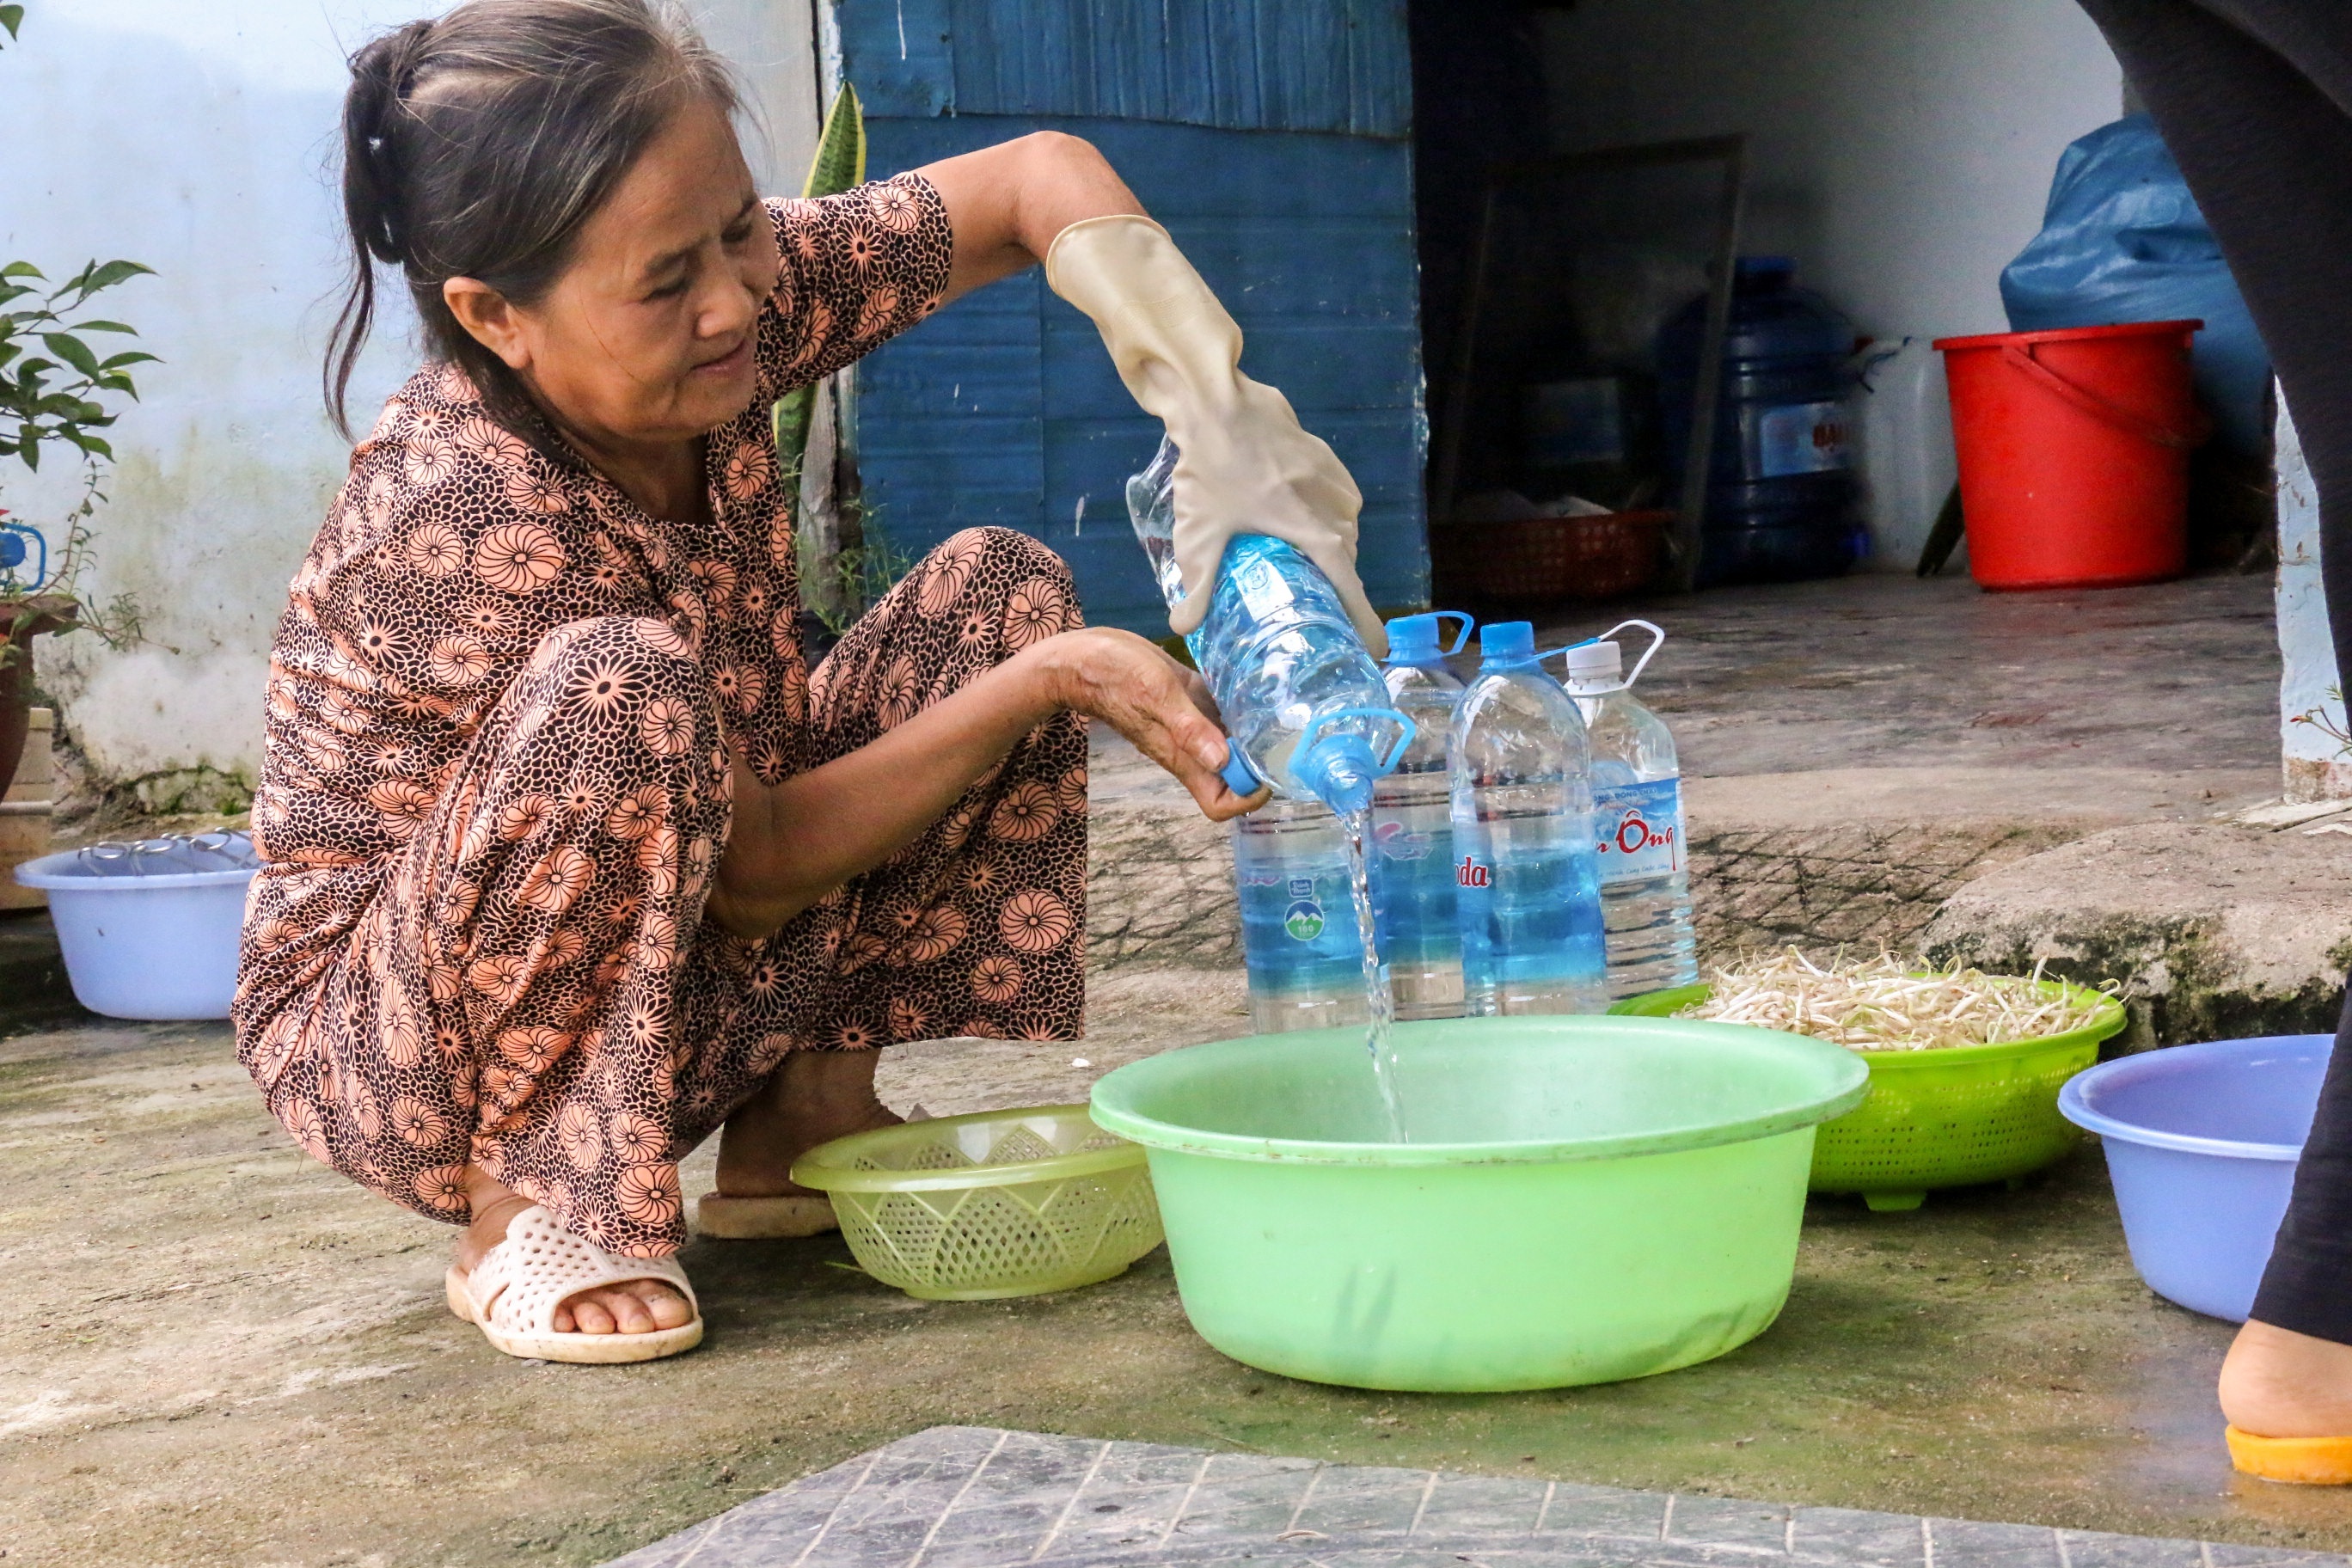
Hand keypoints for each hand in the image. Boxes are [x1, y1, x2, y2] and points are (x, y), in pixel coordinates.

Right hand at [1026, 627, 1267, 821]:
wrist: (1083, 657)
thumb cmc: (1114, 675)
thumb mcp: (1156, 694)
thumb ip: (1189, 727)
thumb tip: (1223, 761)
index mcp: (1181, 757)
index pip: (1220, 803)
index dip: (1248, 797)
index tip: (1269, 770)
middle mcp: (1189, 748)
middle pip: (1233, 779)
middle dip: (1262, 767)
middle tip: (1286, 737)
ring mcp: (1189, 726)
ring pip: (1231, 747)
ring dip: (1255, 738)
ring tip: (1280, 715)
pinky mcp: (1189, 703)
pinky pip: (1221, 716)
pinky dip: (1240, 709)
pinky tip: (1254, 688)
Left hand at [1045, 214, 1384, 655]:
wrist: (1217, 399)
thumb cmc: (1213, 469)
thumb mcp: (1201, 535)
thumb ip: (1198, 585)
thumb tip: (1183, 626)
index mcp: (1318, 536)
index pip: (1353, 593)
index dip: (1365, 624)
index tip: (1372, 650)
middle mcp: (1339, 511)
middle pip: (1344, 563)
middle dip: (1330, 586)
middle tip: (1307, 606)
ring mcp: (1335, 481)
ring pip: (1341, 530)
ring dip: (1322, 548)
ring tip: (1292, 564)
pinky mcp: (1326, 458)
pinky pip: (1334, 500)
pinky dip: (1319, 516)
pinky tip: (1288, 518)